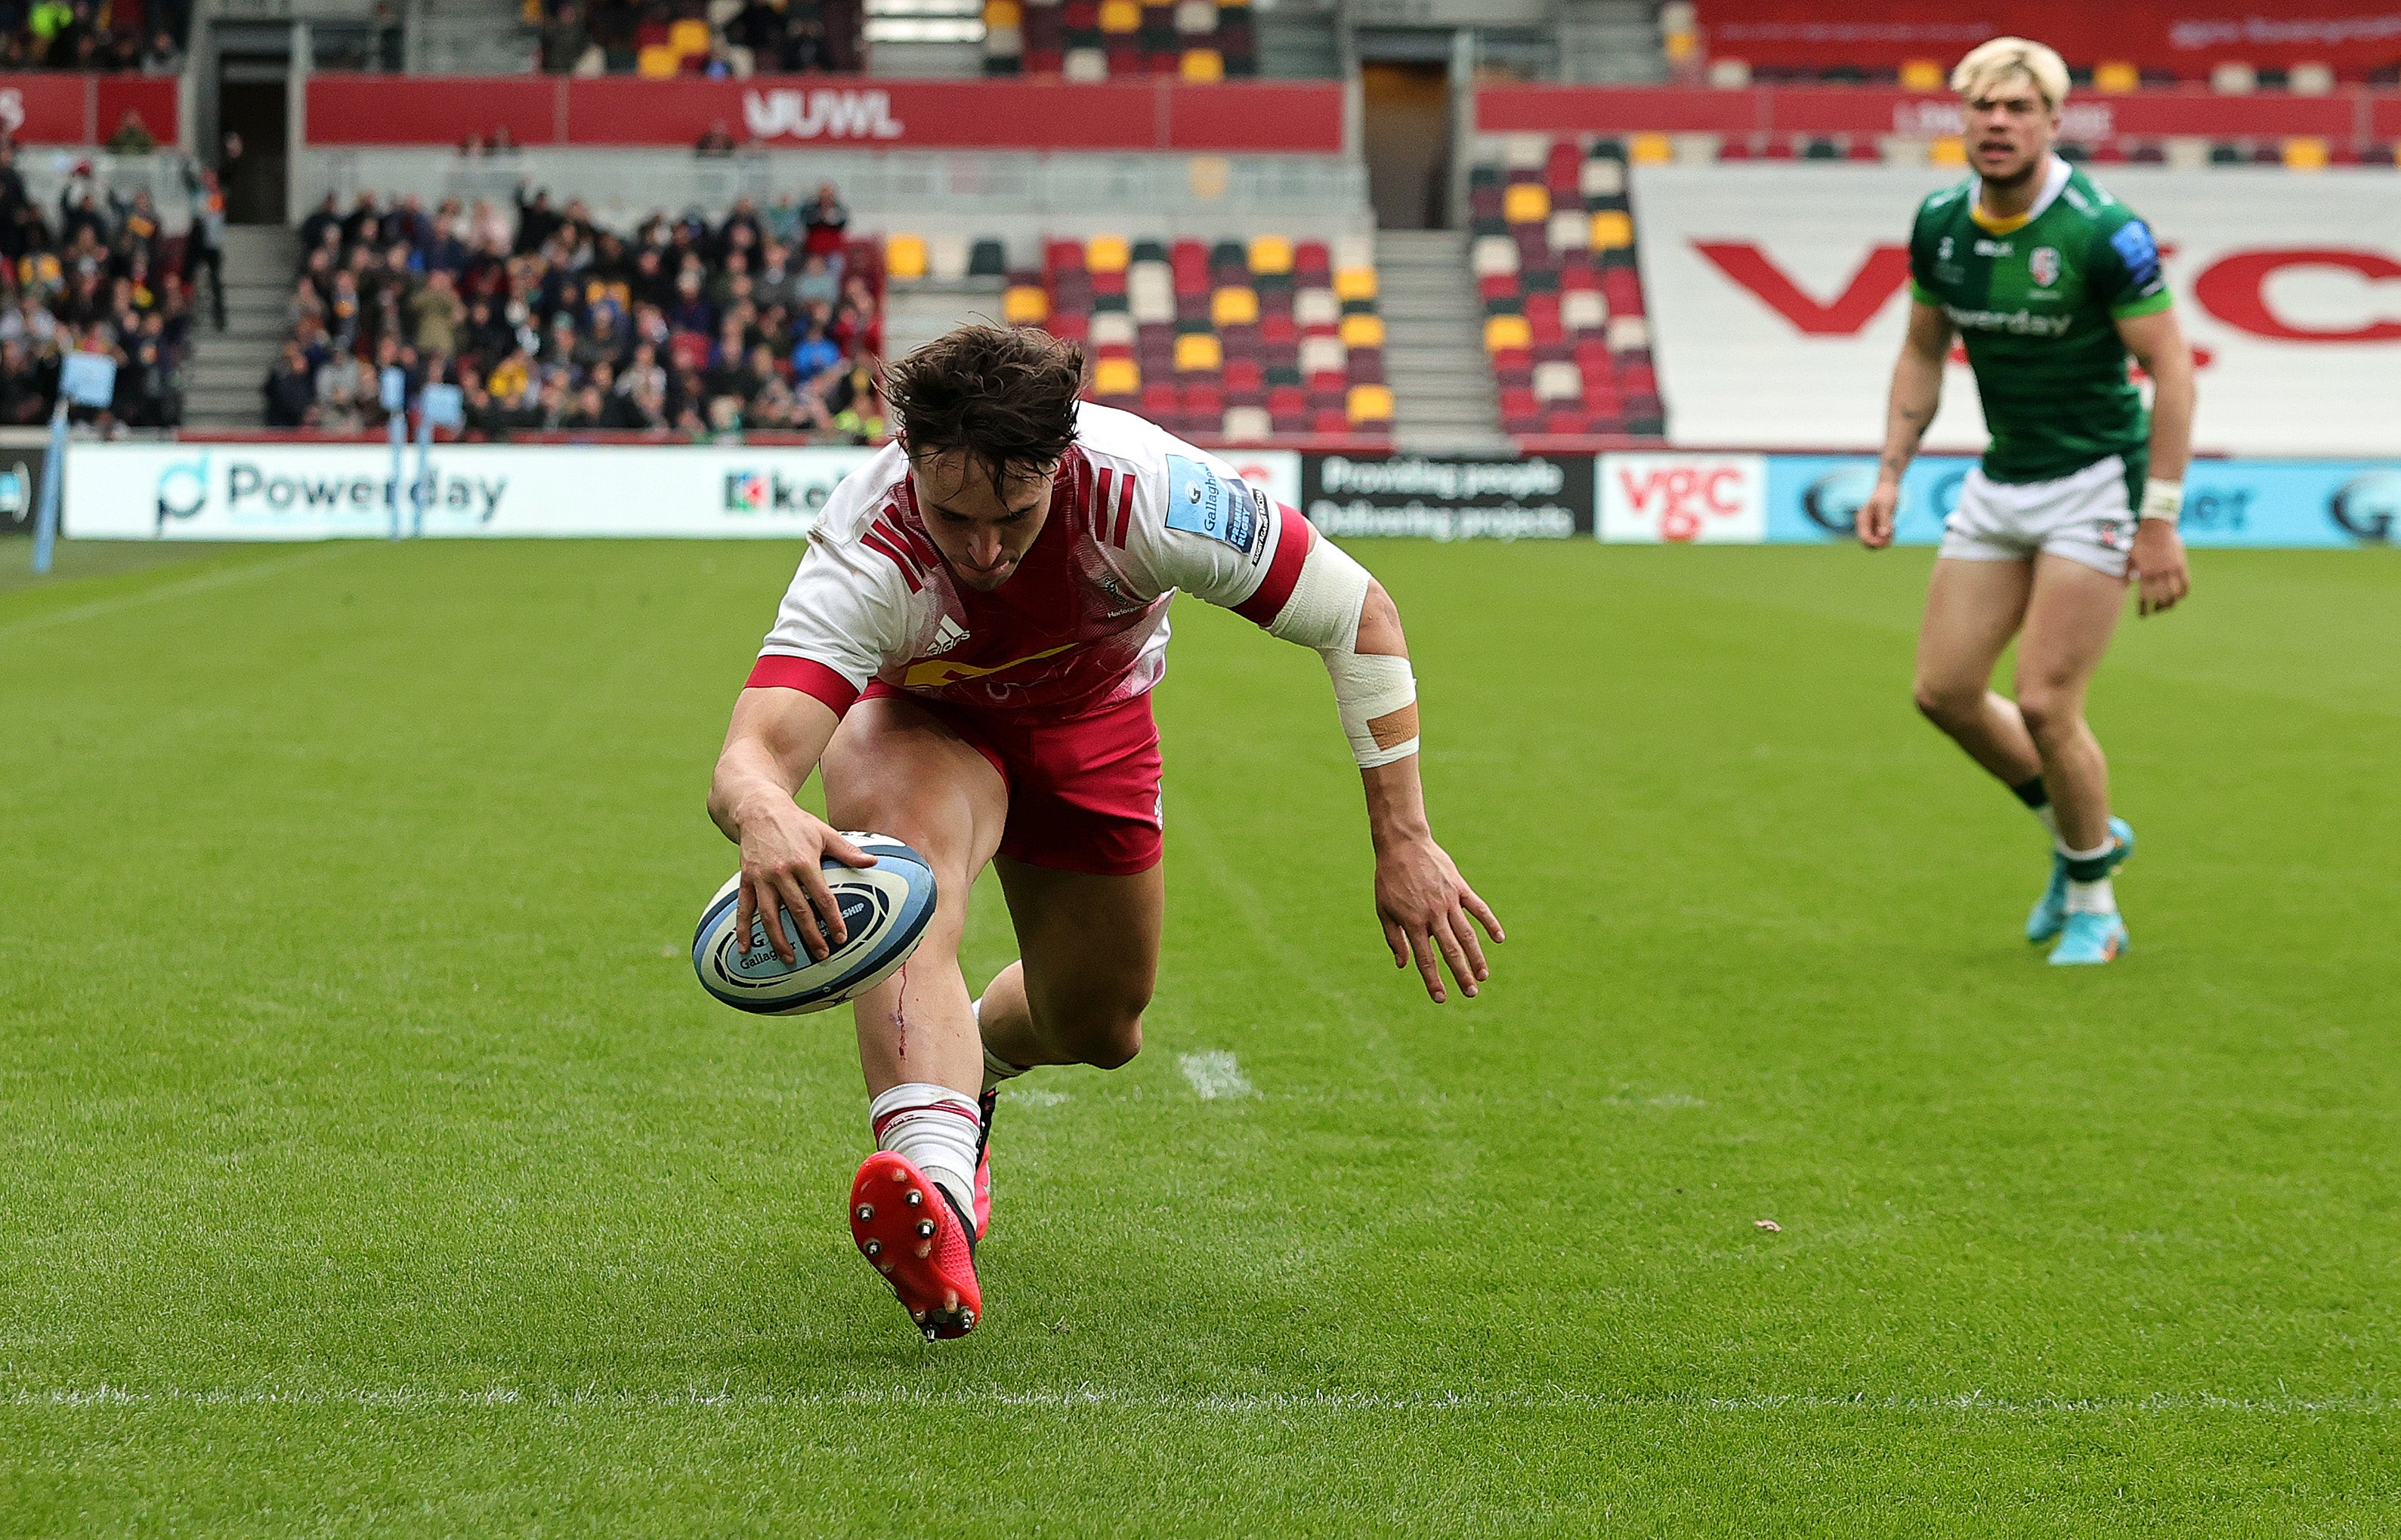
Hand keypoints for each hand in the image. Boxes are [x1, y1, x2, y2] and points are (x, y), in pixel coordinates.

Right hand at [731, 800, 875, 963]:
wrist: (759, 809)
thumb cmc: (796, 822)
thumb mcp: (824, 832)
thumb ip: (848, 851)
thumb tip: (873, 862)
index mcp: (805, 862)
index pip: (822, 897)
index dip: (832, 919)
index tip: (841, 936)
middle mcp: (782, 873)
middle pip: (798, 911)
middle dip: (810, 936)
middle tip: (822, 954)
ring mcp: (761, 878)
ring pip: (770, 915)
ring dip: (780, 940)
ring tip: (790, 959)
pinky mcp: (746, 879)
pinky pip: (744, 909)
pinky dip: (743, 930)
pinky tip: (746, 949)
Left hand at [1375, 835, 1503, 1003]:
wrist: (1403, 845)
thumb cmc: (1390, 879)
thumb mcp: (1384, 910)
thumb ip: (1394, 938)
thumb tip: (1403, 965)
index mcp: (1412, 922)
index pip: (1425, 958)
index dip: (1433, 980)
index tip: (1441, 998)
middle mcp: (1432, 914)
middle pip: (1450, 950)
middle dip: (1461, 974)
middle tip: (1470, 993)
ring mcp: (1448, 900)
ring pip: (1466, 934)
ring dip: (1476, 956)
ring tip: (1483, 975)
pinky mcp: (1459, 887)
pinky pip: (1478, 908)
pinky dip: (1490, 923)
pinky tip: (1499, 939)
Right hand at [1855, 478, 1898, 548]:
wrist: (1888, 486)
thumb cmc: (1886, 494)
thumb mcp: (1886, 506)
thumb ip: (1884, 520)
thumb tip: (1883, 534)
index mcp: (1862, 520)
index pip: (1864, 538)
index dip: (1874, 542)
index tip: (1886, 537)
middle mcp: (1865, 525)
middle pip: (1867, 544)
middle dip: (1880, 543)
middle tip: (1891, 534)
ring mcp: (1871, 526)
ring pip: (1875, 542)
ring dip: (1885, 540)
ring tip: (1893, 528)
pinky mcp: (1878, 526)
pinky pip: (1881, 538)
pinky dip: (1888, 537)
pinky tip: (1893, 526)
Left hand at [2130, 519, 2189, 616]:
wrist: (2156, 523)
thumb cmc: (2139, 538)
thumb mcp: (2129, 554)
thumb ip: (2129, 569)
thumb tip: (2125, 581)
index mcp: (2144, 571)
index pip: (2145, 595)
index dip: (2144, 607)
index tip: (2144, 615)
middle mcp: (2159, 572)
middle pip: (2161, 597)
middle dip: (2158, 607)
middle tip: (2156, 612)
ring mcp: (2171, 568)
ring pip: (2174, 592)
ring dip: (2171, 602)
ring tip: (2168, 607)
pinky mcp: (2181, 563)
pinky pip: (2186, 581)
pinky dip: (2184, 591)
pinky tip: (2181, 597)